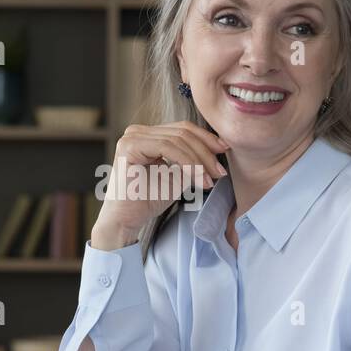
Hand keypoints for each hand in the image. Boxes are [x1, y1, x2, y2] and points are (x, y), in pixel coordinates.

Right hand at [91, 121, 229, 249]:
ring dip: (198, 161)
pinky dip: (187, 163)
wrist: (124, 221)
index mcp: (147, 135)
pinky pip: (167, 148)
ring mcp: (132, 137)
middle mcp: (137, 131)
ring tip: (209, 180)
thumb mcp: (177, 176)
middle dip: (206, 152)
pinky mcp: (129, 146)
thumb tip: (219, 148)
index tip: (225, 152)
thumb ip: (192, 160)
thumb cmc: (147, 200)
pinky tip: (197, 179)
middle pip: (182, 132)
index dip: (206, 139)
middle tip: (219, 173)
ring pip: (178, 140)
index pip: (183, 129)